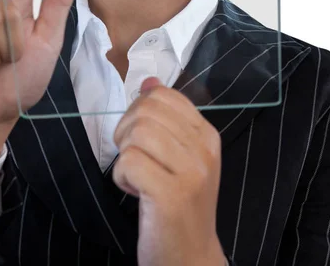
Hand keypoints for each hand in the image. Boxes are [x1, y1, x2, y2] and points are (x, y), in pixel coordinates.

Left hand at [113, 77, 224, 265]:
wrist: (190, 257)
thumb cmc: (179, 204)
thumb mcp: (179, 156)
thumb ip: (166, 117)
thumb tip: (149, 81)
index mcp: (207, 134)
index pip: (163, 95)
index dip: (140, 111)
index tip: (144, 138)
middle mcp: (204, 149)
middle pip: (145, 110)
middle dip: (127, 131)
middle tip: (136, 158)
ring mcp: (191, 172)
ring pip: (136, 133)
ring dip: (125, 156)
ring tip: (138, 176)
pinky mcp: (171, 195)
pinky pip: (129, 162)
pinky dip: (122, 177)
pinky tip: (135, 191)